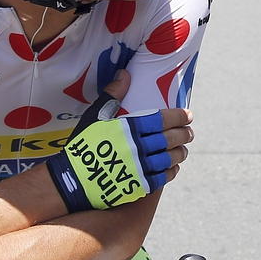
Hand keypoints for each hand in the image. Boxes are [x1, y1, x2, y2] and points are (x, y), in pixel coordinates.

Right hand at [46, 85, 192, 211]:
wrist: (71, 179)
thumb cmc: (82, 145)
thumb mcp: (94, 117)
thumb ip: (112, 96)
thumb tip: (125, 74)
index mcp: (127, 128)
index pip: (161, 120)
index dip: (179, 117)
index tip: (188, 115)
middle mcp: (136, 147)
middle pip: (170, 139)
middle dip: (185, 134)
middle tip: (190, 133)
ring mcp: (138, 168)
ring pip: (169, 159)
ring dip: (181, 153)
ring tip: (184, 149)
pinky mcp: (138, 185)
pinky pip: (162, 177)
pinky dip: (171, 171)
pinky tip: (174, 167)